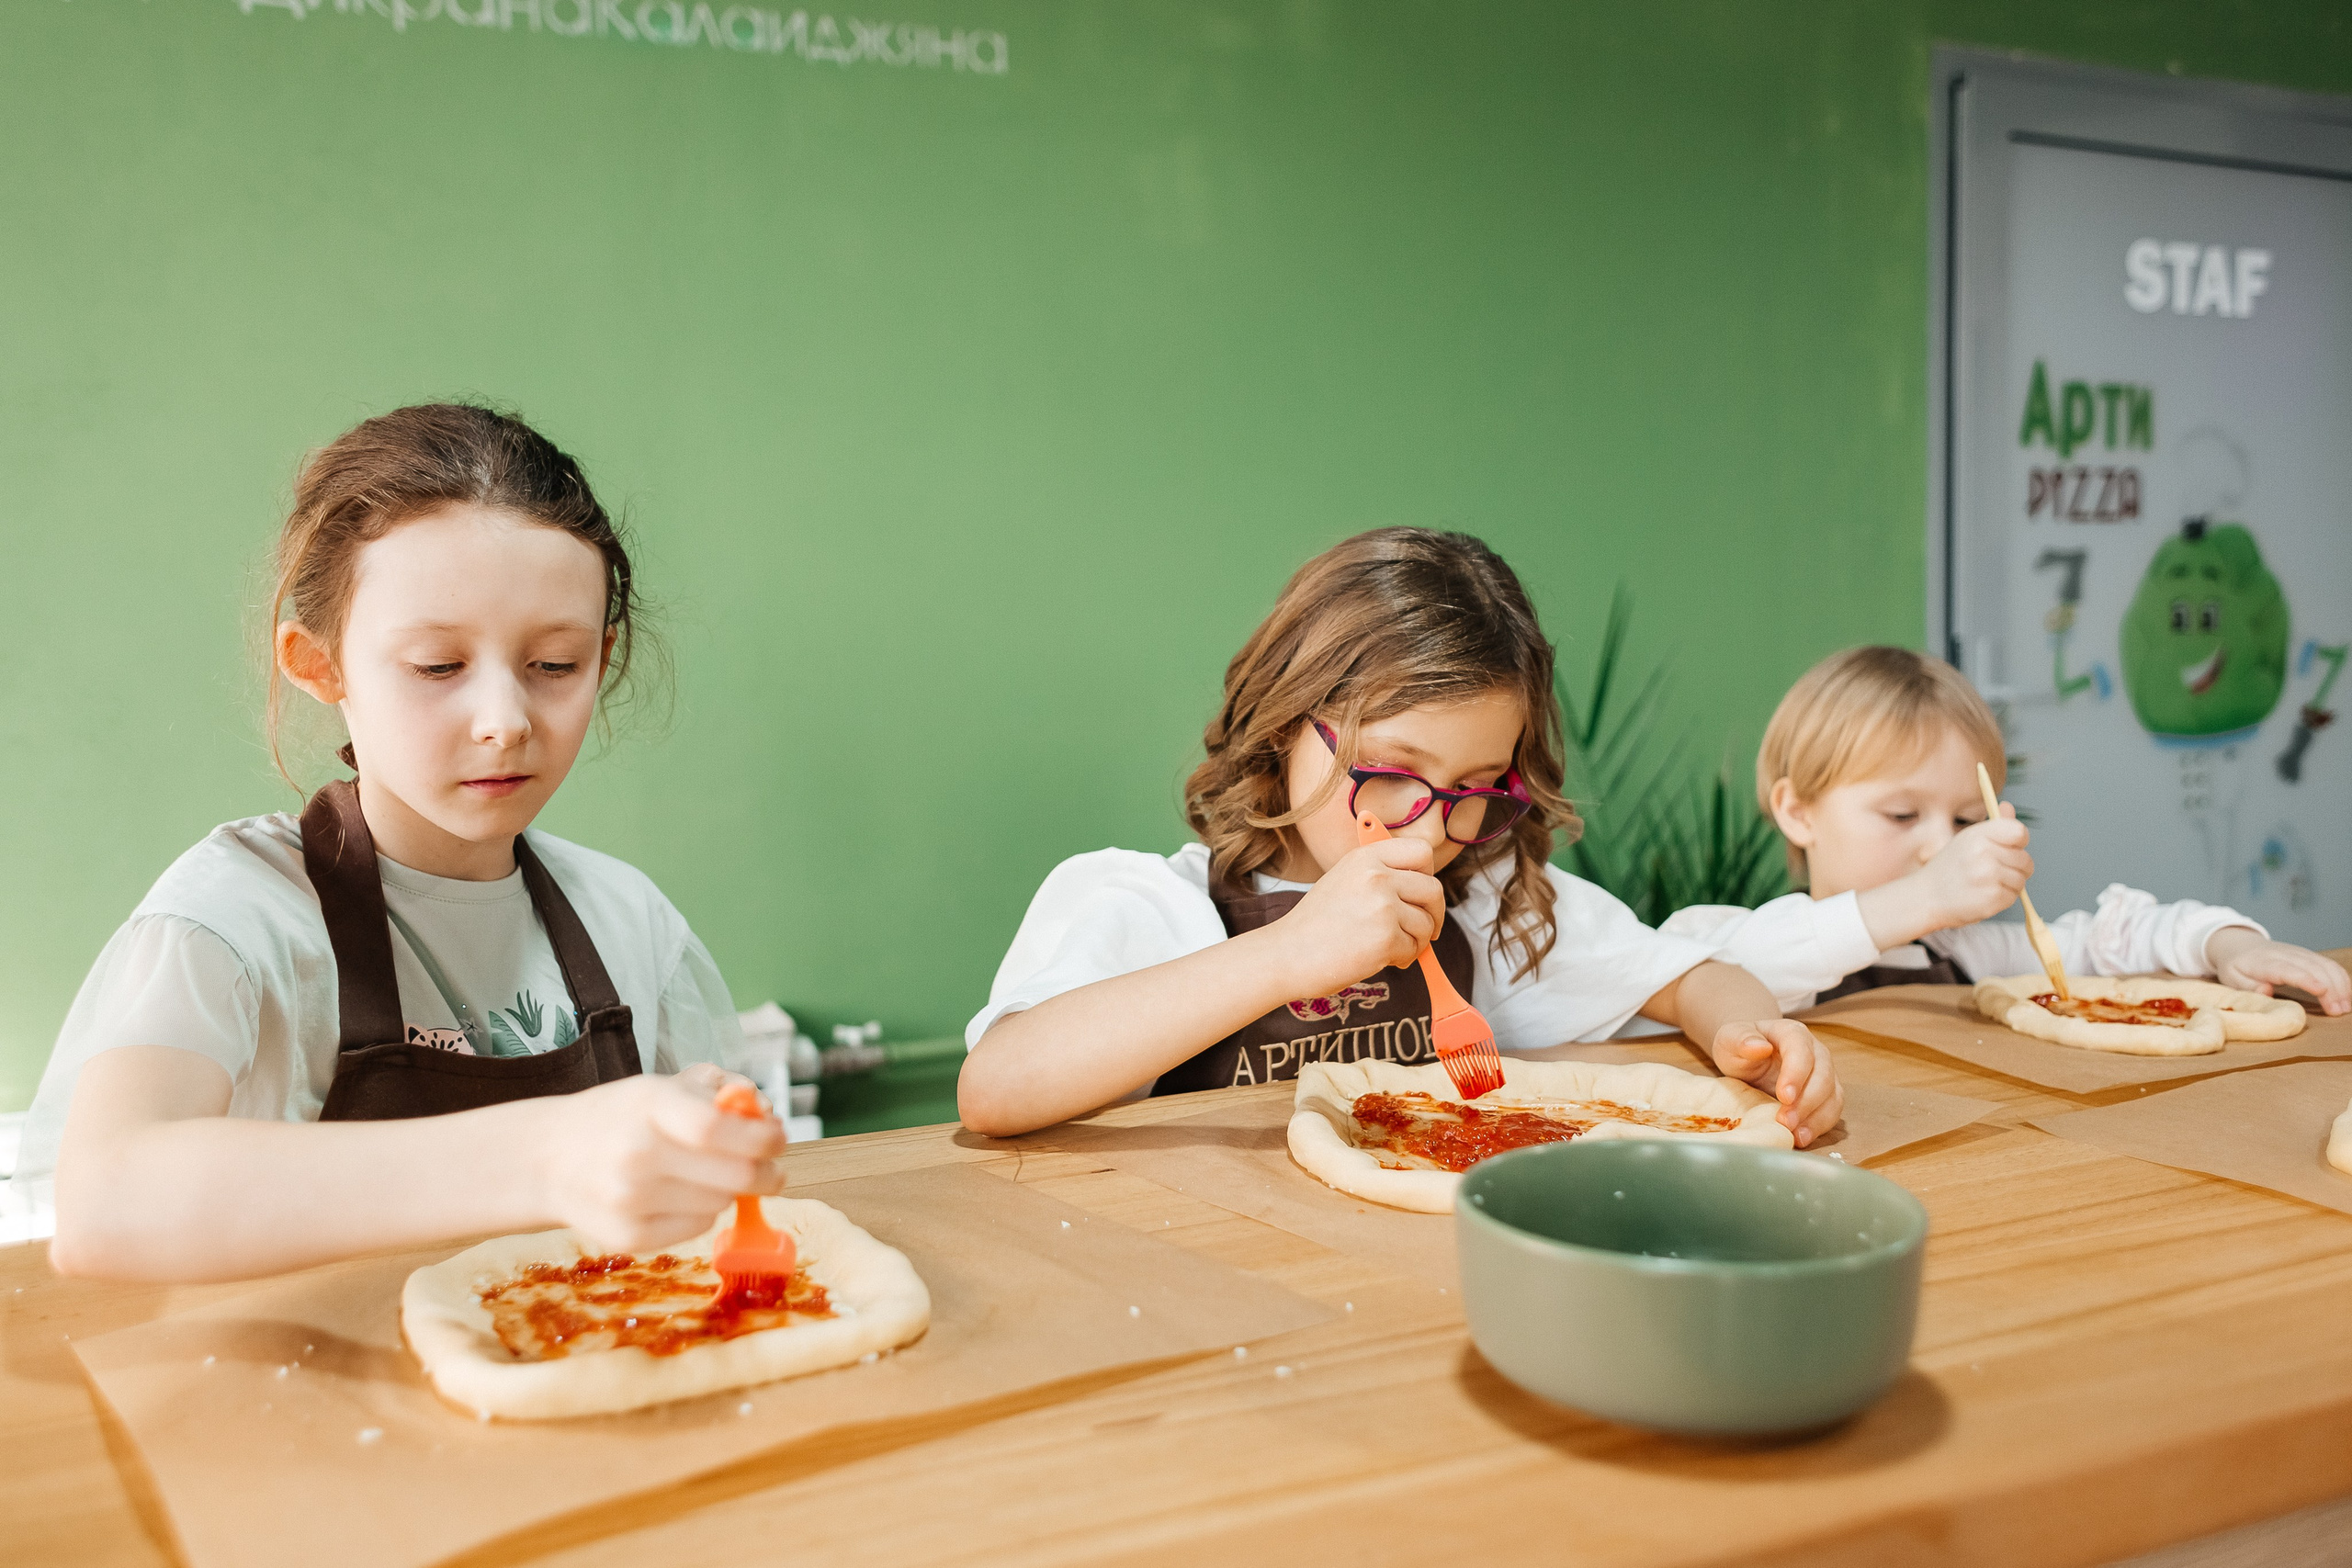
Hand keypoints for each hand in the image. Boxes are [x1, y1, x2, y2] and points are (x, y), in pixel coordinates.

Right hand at [532, 1064, 785, 1252]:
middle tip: (769, 1169)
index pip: (717, 1128)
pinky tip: (678, 1195)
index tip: (777, 1137)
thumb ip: (720, 1093)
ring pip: (720, 1203)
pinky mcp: (627, 1237)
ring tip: (705, 1175)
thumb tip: (767, 1114)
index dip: (762, 1136)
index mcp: (649, 1105)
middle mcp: (637, 1154)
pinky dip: (702, 1211)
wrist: (550, 1158)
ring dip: (729, 1190)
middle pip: (733, 1176)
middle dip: (767, 1173)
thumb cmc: (621, 1117)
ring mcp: (629, 1200)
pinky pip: (697, 1226)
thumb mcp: (663, 1087)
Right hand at [1265, 839, 1445, 999]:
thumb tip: (1422, 884)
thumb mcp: (1343, 880)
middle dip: (1434, 914)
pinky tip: (1382, 959)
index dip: (1428, 874)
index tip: (1421, 893)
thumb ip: (1380, 874)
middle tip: (1426, 929)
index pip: (1422, 851)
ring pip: (1426, 923)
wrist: (1286, 954)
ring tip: (1391, 948)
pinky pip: (1415, 949)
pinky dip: (1404, 958)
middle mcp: (1376, 876)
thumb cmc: (1315, 924)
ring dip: (1417, 941)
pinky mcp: (1385, 938)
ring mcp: (1382, 906)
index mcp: (1365, 857)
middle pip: (1433, 890)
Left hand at [1709, 1019, 1842, 1148]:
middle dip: (1806, 1102)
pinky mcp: (1826, 1095)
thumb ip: (1741, 1038)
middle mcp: (1815, 1052)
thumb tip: (1759, 1047)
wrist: (1746, 1058)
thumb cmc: (1739, 1047)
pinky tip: (1801, 1138)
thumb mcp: (1729, 1039)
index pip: (1801, 1050)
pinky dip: (1819, 1126)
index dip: (1796, 1073)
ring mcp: (1824, 1074)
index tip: (1784, 1096)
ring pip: (1832, 1095)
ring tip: (1795, 1135)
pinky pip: (1831, 1111)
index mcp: (1792, 1033)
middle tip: (1785, 1122)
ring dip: (1816, 1118)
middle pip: (1822, 1075)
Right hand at [1865, 807, 2032, 945]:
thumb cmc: (1948, 868)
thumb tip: (2007, 806)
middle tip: (1993, 872)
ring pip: (2021, 879)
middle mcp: (1983, 852)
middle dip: (2015, 867)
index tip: (2009, 848)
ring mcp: (1988, 875)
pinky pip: (2014, 896)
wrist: (1926, 897)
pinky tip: (1984, 895)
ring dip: (2010, 884)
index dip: (2018, 842)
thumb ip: (1993, 826)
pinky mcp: (1992, 897)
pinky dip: (2003, 898)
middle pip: (2024, 859)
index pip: (2018, 832)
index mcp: (1977, 835)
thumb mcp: (1967, 840)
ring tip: (1986, 884)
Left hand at [2208, 929, 2351, 1015]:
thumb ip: (2248, 986)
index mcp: (2264, 962)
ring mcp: (2300, 953)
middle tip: (2339, 1011)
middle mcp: (2286, 955)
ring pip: (2325, 965)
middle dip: (2331, 989)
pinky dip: (2342, 979)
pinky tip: (2346, 996)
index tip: (2322, 991)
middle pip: (2313, 968)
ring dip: (2340, 985)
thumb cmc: (2236, 966)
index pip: (2287, 969)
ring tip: (2345, 1008)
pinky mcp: (2309, 956)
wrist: (2239, 945)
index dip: (2306, 979)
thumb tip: (2266, 991)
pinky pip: (2330, 964)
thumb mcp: (2232, 978)